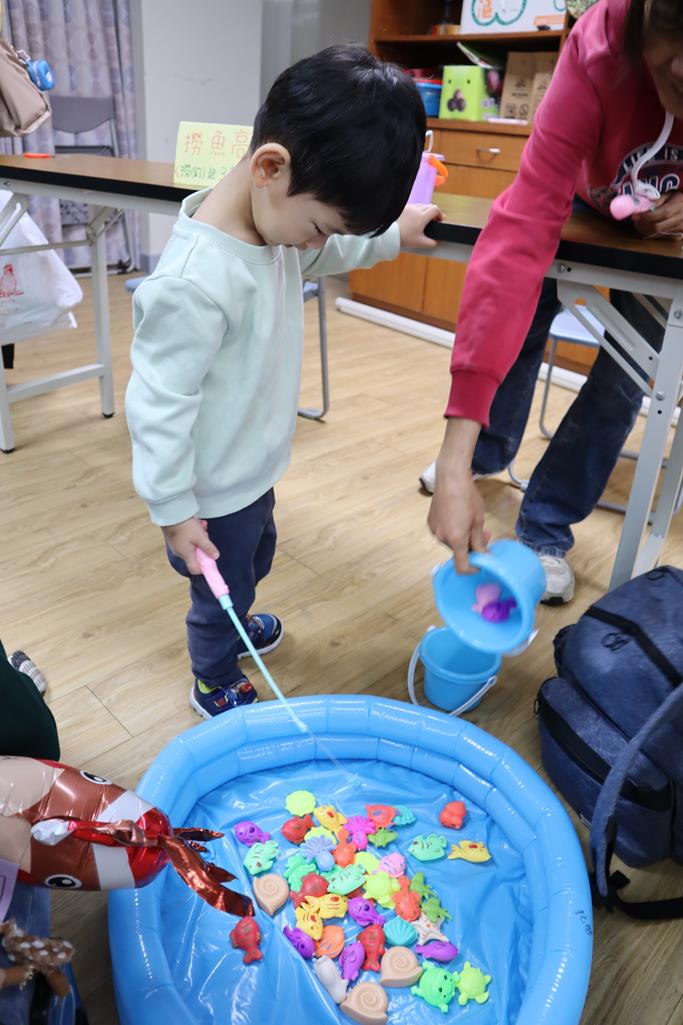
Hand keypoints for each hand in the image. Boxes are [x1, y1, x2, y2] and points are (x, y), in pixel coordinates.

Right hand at [162, 517, 218, 573]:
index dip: (203, 567)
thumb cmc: (185, 527)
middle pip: (195, 555)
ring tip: (200, 525)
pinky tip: (195, 523)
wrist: (170, 514)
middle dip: (203, 546)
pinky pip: (186, 540)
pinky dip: (192, 534)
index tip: (210, 560)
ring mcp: (176, 545)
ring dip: (199, 537)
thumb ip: (208, 548)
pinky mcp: (174, 538)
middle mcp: (180, 553)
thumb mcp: (200, 537)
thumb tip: (216, 557)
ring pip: (192, 545)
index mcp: (186, 555)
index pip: (194, 569)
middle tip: (205, 534)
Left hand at [398, 203, 443, 248]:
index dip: (440, 214)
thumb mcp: (419, 242)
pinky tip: (414, 218)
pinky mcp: (403, 208)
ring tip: (424, 219)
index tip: (441, 220)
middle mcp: (417, 209)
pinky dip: (417, 210)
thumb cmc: (404, 237)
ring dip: (425, 211)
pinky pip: (413, 206)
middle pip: (430, 206)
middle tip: (434, 220)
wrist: (389, 233)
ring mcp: (409, 207)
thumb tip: (437, 242)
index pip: (435, 209)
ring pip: (421, 205)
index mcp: (422, 216)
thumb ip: (431, 243)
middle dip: (434, 212)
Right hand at [426, 418, 490, 572]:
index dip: (473, 569)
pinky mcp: (430, 522)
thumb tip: (484, 555)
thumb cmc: (468, 497)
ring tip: (471, 522)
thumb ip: (480, 541)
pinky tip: (458, 516)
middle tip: (485, 534)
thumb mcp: (478, 520)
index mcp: (456, 540)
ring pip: (451, 542)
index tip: (482, 563)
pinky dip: (453, 530)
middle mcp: (442, 538)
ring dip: (462, 538)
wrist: (450, 478)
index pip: (462, 566)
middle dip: (471, 547)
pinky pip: (444, 532)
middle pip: (458, 552)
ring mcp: (434, 530)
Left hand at [632, 191, 682, 237]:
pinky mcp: (677, 236)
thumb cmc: (678, 199)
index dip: (645, 216)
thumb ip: (657, 201)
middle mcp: (679, 220)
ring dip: (645, 230)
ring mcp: (679, 229)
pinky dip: (652, 233)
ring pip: (657, 234)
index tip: (635, 215)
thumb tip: (643, 206)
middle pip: (657, 227)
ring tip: (640, 223)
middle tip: (635, 220)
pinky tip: (648, 227)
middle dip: (643, 225)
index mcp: (677, 207)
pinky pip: (660, 237)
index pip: (659, 214)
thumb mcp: (669, 195)